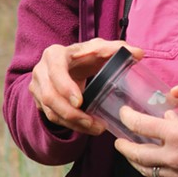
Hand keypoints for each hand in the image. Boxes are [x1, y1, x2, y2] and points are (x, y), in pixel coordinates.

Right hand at [29, 38, 143, 135]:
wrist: (70, 63)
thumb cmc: (86, 55)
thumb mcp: (100, 49)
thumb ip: (118, 49)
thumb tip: (139, 53)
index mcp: (54, 54)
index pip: (56, 71)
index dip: (65, 87)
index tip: (80, 101)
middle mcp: (41, 71)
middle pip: (50, 96)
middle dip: (71, 113)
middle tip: (92, 122)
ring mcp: (38, 88)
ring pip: (51, 111)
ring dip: (73, 123)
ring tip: (95, 128)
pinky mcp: (41, 102)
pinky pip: (53, 118)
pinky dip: (71, 125)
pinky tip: (88, 128)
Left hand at [115, 108, 177, 176]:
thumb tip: (171, 118)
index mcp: (177, 136)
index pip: (142, 125)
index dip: (129, 117)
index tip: (124, 113)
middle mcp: (172, 158)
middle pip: (137, 154)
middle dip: (124, 147)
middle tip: (119, 141)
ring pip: (148, 171)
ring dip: (138, 162)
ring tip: (134, 156)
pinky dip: (159, 173)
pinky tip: (161, 169)